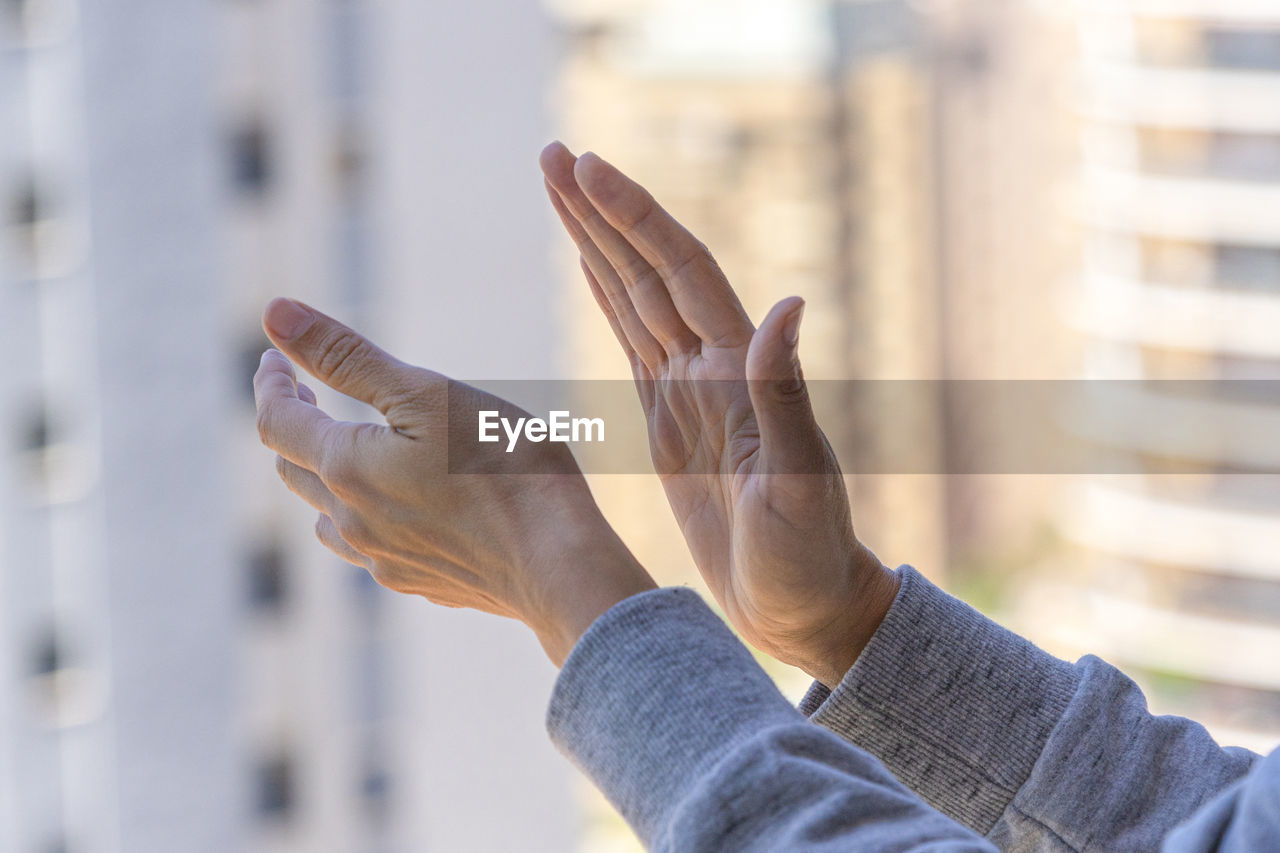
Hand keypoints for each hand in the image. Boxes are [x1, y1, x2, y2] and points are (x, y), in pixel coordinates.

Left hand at [252, 298, 655, 665]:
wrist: (559, 565)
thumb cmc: (504, 467)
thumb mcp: (427, 392)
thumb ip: (347, 356)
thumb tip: (273, 313)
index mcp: (347, 468)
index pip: (275, 421)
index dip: (270, 383)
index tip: (277, 359)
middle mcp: (353, 522)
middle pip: (294, 471)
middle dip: (293, 426)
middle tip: (308, 394)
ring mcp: (385, 561)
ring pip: (327, 519)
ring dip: (323, 480)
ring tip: (346, 454)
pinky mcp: (420, 585)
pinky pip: (370, 552)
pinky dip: (363, 520)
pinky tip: (397, 511)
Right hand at [541, 142, 898, 686]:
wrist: (803, 604)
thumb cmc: (809, 555)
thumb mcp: (797, 481)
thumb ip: (784, 395)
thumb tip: (791, 304)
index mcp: (738, 373)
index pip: (680, 273)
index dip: (634, 218)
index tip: (587, 168)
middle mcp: (714, 368)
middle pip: (648, 269)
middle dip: (601, 210)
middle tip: (551, 152)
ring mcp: (690, 391)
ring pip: (634, 297)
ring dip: (597, 240)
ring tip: (558, 187)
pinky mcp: (671, 421)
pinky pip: (631, 343)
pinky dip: (607, 298)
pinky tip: (589, 268)